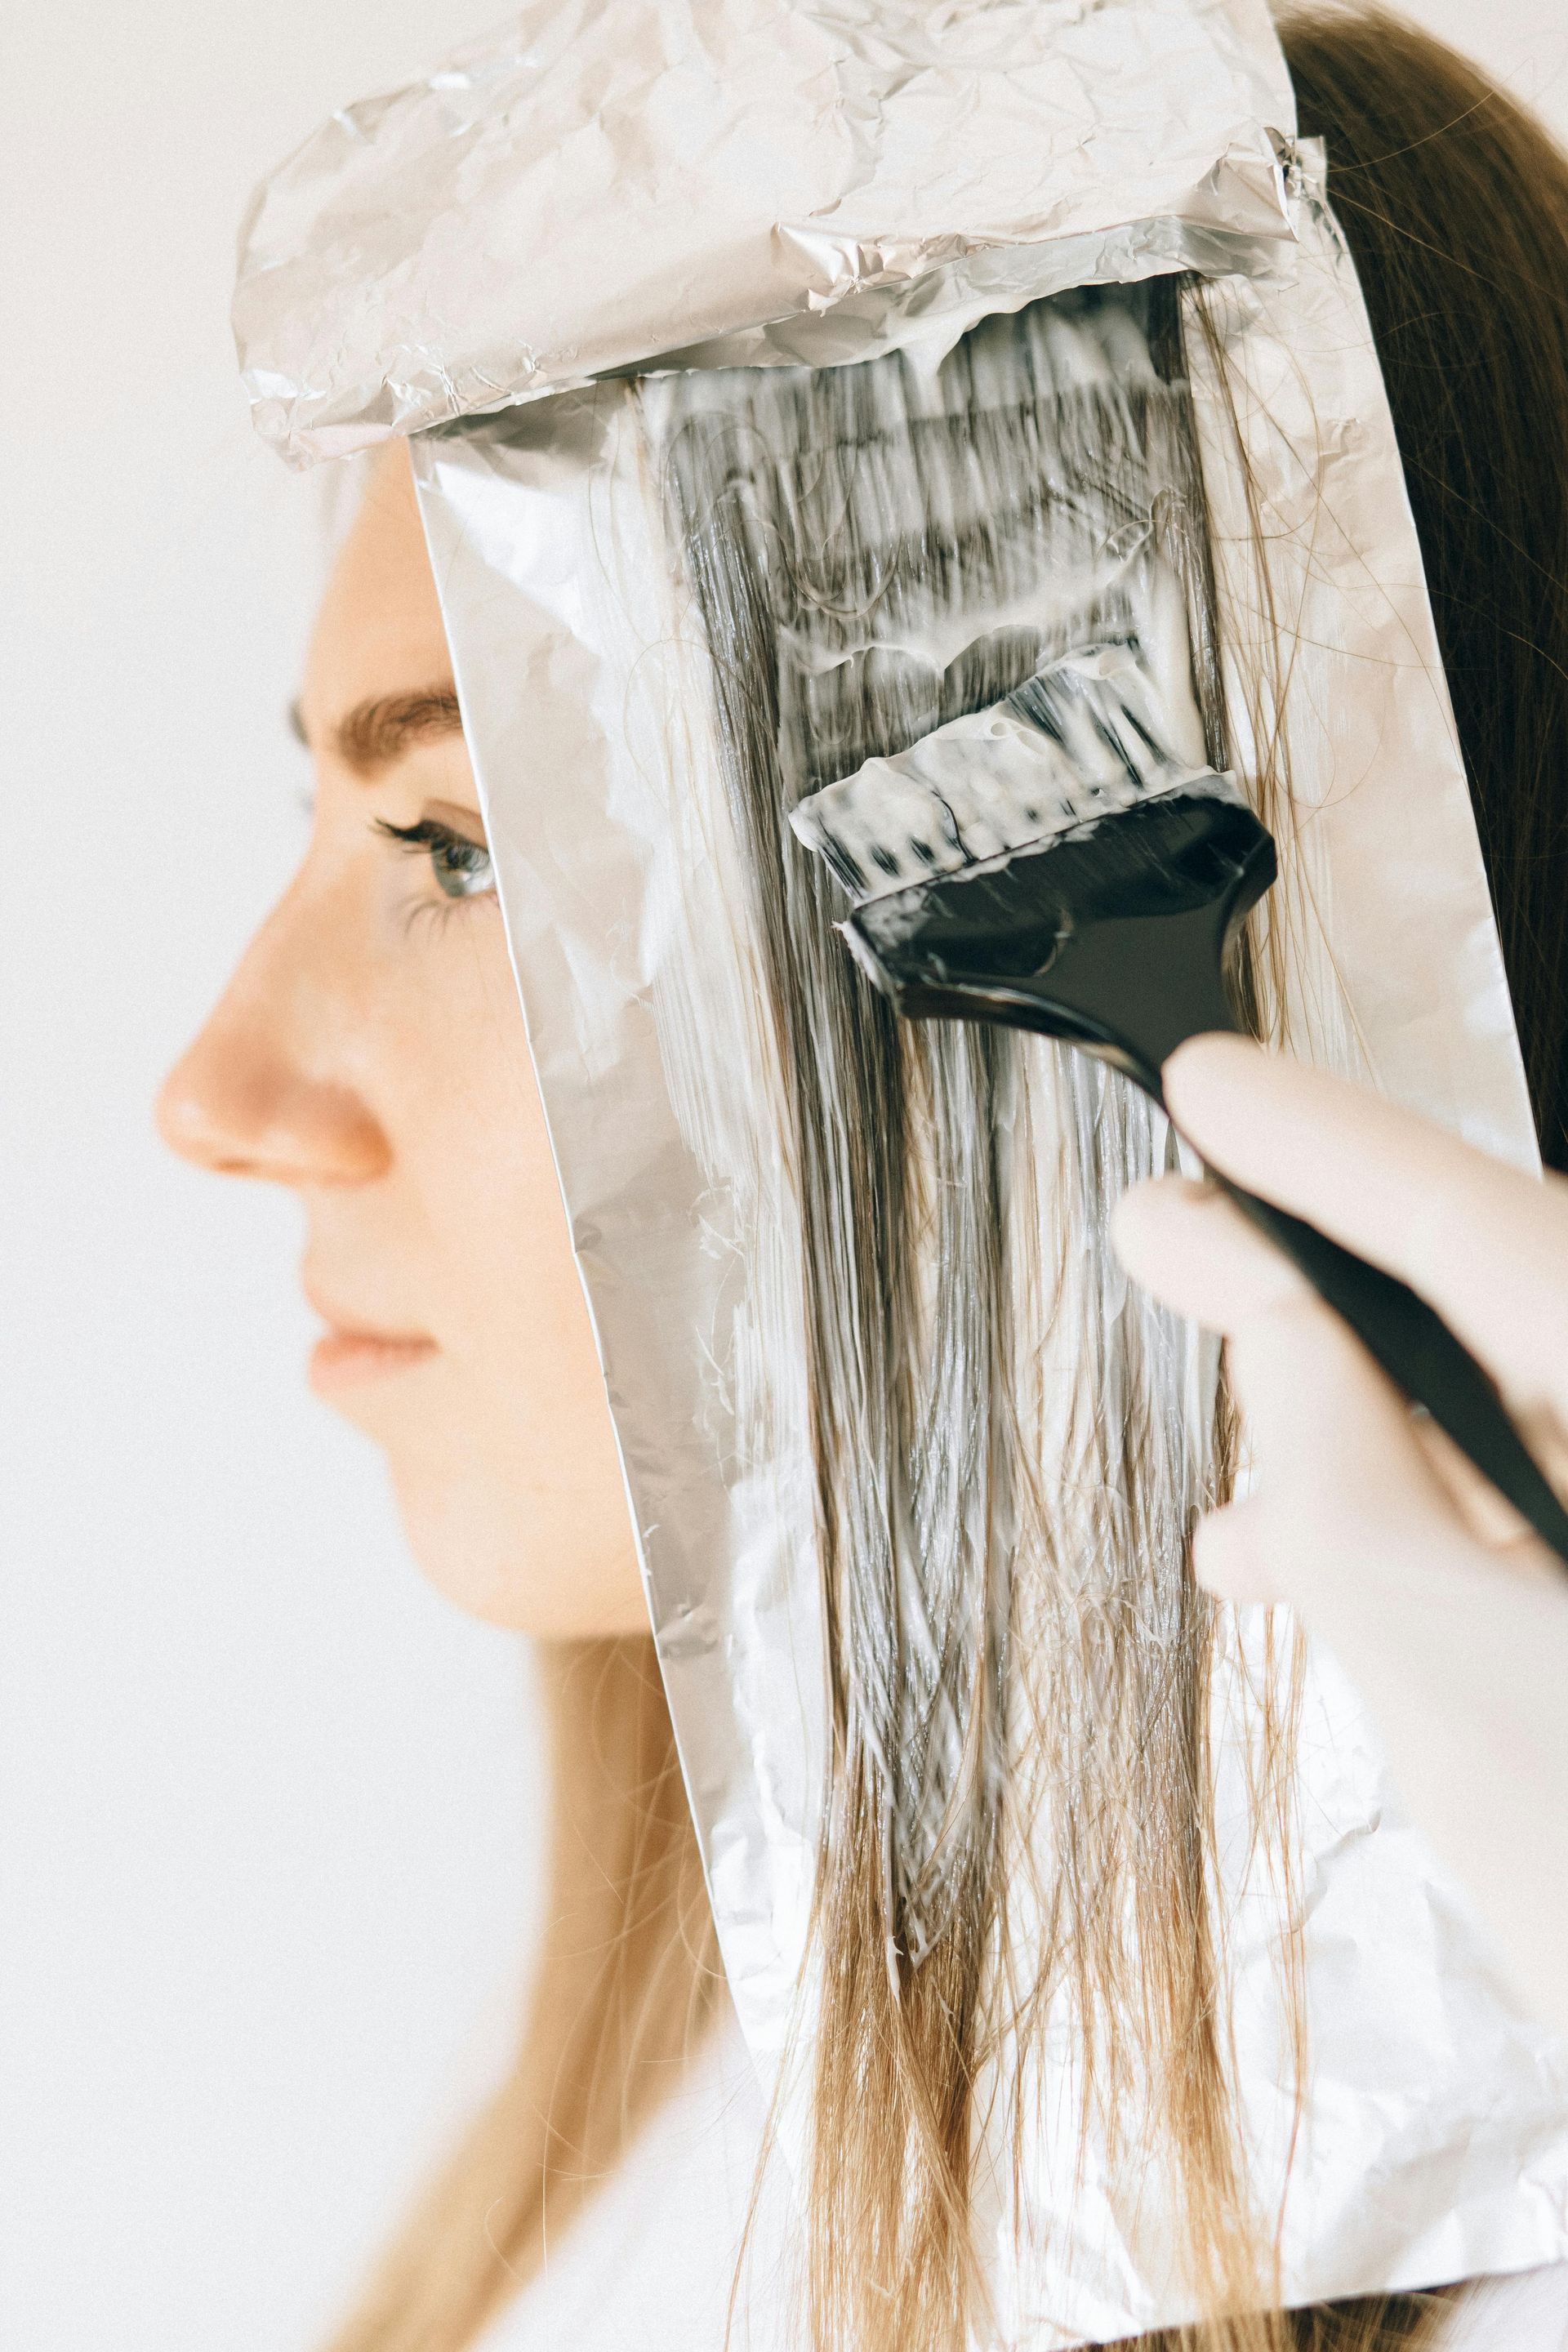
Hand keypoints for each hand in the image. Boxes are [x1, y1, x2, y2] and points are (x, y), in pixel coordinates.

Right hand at [1112, 1033, 1567, 2039]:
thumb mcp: (1411, 1624)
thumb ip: (1318, 1427)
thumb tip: (1232, 1272)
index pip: (1472, 1227)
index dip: (1320, 1146)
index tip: (1202, 1083)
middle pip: (1488, 1296)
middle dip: (1317, 1284)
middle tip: (1167, 1241)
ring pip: (1486, 1398)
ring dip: (1346, 1424)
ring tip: (1228, 1493)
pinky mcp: (1567, 1552)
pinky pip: (1505, 1485)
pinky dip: (1404, 1511)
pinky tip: (1291, 1561)